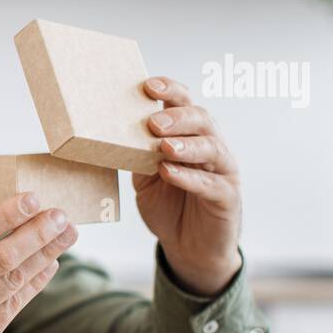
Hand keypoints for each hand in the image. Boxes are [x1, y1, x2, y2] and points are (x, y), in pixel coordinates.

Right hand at [0, 194, 77, 332]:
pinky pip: (11, 308)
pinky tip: (48, 266)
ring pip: (12, 282)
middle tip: (60, 215)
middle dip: (37, 233)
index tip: (32, 198)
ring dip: (43, 257)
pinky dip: (33, 284)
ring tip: (64, 236)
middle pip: (1, 257)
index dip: (7, 215)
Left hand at [137, 76, 242, 295]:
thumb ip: (135, 156)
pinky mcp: (227, 197)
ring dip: (187, 144)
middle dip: (178, 116)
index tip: (148, 85)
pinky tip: (170, 172)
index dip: (170, 91)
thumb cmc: (168, 206)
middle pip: (202, 120)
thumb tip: (105, 135)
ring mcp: (222, 171)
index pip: (184, 104)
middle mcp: (210, 147)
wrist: (189, 247)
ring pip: (212, 148)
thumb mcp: (144, 178)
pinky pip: (210, 183)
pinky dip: (189, 177)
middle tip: (153, 122)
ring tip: (164, 145)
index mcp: (189, 136)